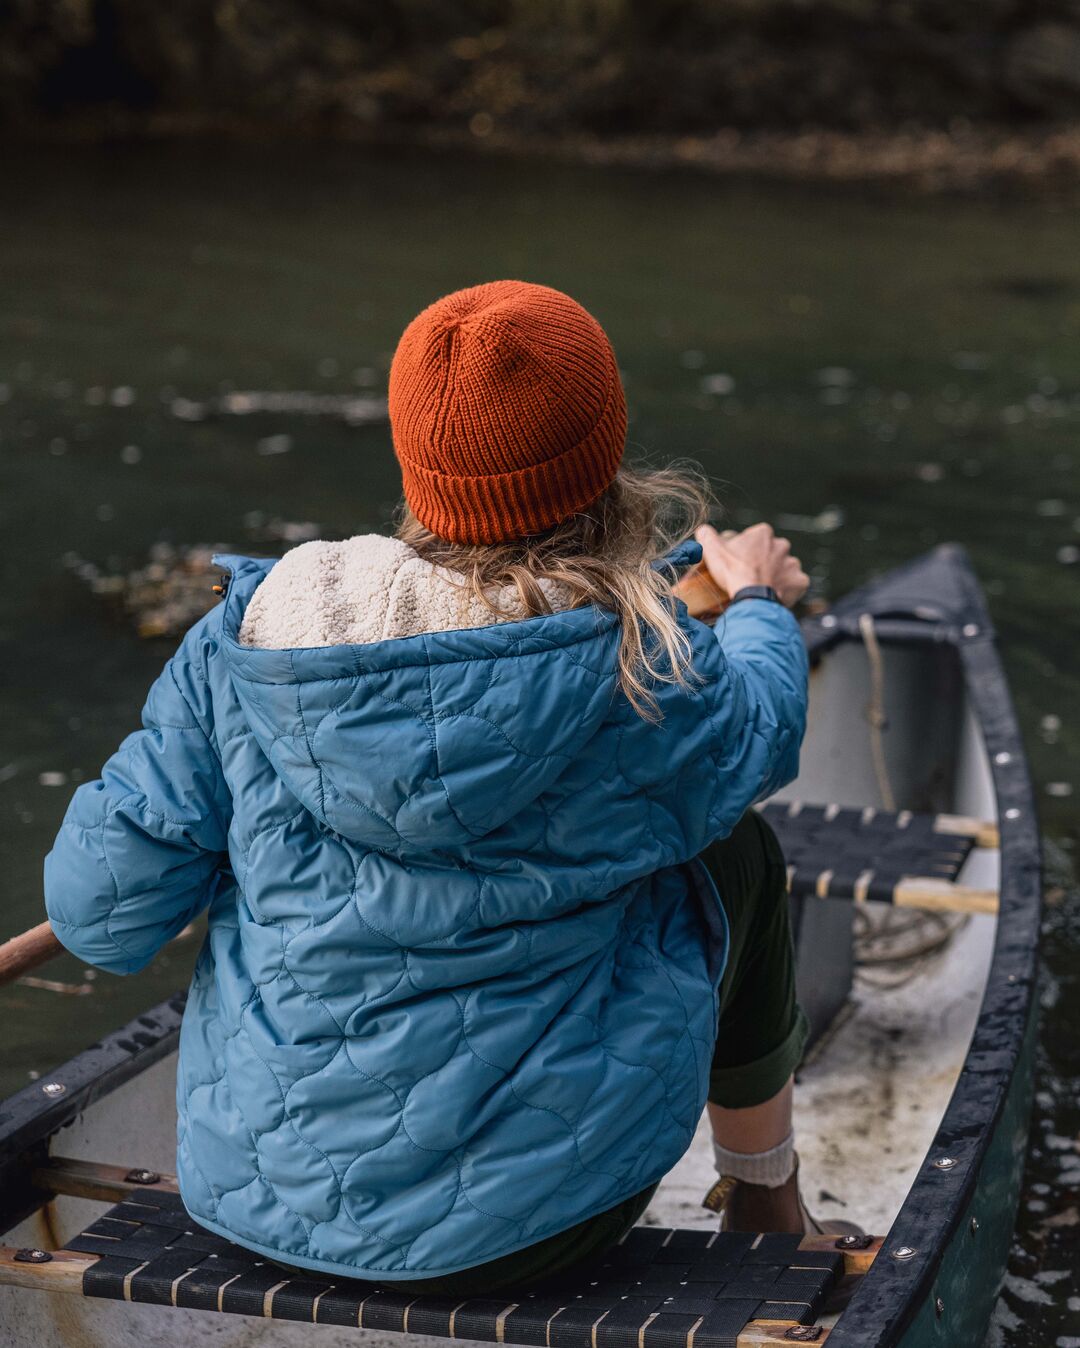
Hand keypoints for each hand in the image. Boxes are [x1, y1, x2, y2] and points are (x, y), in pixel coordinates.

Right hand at [694, 522, 808, 608]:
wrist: (752, 597)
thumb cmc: (732, 572)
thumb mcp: (712, 550)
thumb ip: (707, 535)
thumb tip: (703, 530)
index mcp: (763, 533)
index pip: (754, 539)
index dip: (745, 552)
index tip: (738, 564)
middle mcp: (782, 544)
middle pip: (771, 553)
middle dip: (764, 562)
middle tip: (750, 577)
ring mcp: (793, 563)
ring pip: (784, 568)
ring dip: (776, 576)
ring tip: (762, 588)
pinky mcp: (800, 581)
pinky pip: (795, 584)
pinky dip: (788, 589)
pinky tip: (776, 595)